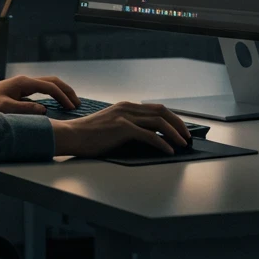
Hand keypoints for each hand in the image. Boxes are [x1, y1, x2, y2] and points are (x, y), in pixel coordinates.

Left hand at [0, 74, 78, 115]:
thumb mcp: (4, 109)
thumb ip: (24, 110)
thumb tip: (44, 111)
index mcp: (23, 83)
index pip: (50, 87)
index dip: (63, 97)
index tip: (72, 108)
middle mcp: (25, 81)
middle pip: (53, 82)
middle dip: (67, 91)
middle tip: (78, 104)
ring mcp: (23, 85)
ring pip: (48, 84)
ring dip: (61, 92)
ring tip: (71, 103)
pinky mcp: (20, 91)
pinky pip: (42, 90)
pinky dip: (53, 95)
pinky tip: (55, 104)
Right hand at [50, 100, 191, 157]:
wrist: (71, 136)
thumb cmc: (88, 136)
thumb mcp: (111, 126)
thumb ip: (128, 127)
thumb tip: (148, 138)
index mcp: (125, 107)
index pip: (156, 109)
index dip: (172, 118)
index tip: (181, 129)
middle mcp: (127, 108)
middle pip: (162, 112)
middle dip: (178, 124)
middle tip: (187, 136)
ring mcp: (125, 117)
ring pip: (158, 122)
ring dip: (174, 133)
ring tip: (182, 144)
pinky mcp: (122, 128)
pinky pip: (149, 136)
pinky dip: (162, 143)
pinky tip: (169, 150)